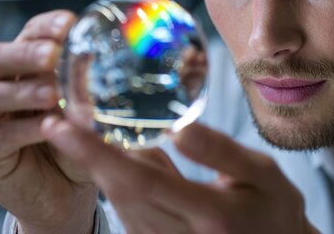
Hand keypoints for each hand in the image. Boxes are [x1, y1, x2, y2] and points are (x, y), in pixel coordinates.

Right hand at [0, 11, 97, 233]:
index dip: (44, 26)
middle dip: (26, 52)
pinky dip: (24, 130)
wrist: (65, 192)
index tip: (69, 23)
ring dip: (23, 91)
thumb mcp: (85, 112)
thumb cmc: (74, 145)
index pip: (26, 36)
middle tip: (54, 54)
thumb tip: (98, 60)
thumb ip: (87, 89)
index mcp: (23, 71)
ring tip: (53, 93)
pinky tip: (48, 127)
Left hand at [42, 118, 318, 233]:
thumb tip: (178, 127)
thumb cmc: (274, 207)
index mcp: (206, 214)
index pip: (138, 181)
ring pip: (118, 201)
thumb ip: (219, 150)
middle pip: (117, 192)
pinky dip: (116, 179)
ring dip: (95, 167)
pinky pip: (129, 208)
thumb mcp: (261, 171)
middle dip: (83, 155)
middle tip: (59, 119)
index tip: (61, 127)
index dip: (94, 154)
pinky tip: (116, 154)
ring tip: (81, 130)